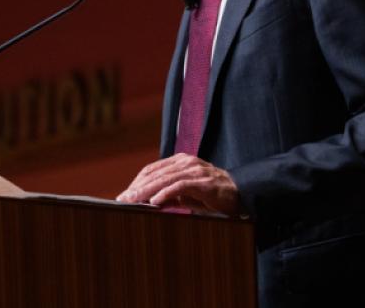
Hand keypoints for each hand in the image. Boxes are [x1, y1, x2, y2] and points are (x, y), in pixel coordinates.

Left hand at [116, 153, 242, 215]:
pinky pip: (180, 186)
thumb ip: (171, 195)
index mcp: (180, 162)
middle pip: (155, 173)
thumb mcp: (187, 194)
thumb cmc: (212, 195)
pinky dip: (166, 193)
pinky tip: (155, 202)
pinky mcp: (203, 181)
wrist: (240, 194)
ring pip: (165, 179)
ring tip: (134, 201)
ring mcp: (195, 170)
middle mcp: (186, 162)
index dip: (137, 181)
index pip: (152, 169)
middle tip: (123, 199)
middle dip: (137, 187)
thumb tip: (150, 202)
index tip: (125, 194)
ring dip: (147, 191)